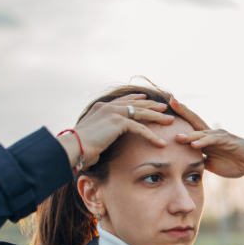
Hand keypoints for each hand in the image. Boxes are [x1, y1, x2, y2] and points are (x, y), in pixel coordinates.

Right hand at [57, 94, 173, 169]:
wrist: (73, 146)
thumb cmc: (80, 146)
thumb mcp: (92, 136)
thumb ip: (101, 133)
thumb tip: (102, 141)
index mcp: (101, 107)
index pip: (123, 101)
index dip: (136, 99)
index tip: (146, 98)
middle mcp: (108, 107)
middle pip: (136, 104)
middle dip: (152, 105)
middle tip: (165, 107)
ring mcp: (113, 113)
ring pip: (141, 113)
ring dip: (157, 117)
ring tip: (170, 121)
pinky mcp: (118, 122)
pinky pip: (140, 128)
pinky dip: (152, 136)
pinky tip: (161, 143)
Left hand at [170, 97, 243, 179]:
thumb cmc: (235, 163)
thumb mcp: (212, 165)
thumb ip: (200, 162)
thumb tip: (186, 165)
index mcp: (207, 139)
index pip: (191, 127)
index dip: (180, 118)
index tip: (166, 110)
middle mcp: (212, 134)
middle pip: (195, 121)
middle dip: (183, 111)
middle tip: (170, 102)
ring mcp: (220, 136)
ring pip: (202, 133)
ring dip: (190, 135)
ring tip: (177, 137)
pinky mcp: (228, 141)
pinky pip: (214, 141)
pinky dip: (204, 142)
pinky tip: (195, 144)